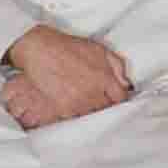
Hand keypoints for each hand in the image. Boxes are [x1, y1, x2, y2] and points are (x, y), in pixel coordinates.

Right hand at [0, 22, 136, 127]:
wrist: (41, 50)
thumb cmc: (70, 48)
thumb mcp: (99, 49)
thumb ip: (117, 67)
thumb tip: (127, 84)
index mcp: (104, 77)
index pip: (120, 98)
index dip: (119, 99)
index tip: (114, 98)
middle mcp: (93, 92)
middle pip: (106, 109)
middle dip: (105, 105)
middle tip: (99, 100)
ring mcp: (78, 102)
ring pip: (92, 115)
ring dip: (91, 111)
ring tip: (85, 102)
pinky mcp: (63, 108)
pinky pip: (76, 118)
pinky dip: (77, 114)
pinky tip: (74, 105)